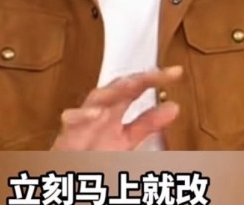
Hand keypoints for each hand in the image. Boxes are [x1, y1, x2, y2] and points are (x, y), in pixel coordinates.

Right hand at [51, 66, 182, 150]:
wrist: (69, 172)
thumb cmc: (94, 152)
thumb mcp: (127, 138)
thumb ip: (148, 123)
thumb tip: (175, 107)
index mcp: (116, 110)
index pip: (137, 88)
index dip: (155, 78)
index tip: (176, 72)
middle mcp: (101, 110)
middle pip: (119, 87)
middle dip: (138, 79)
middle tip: (158, 74)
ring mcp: (84, 121)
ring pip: (97, 97)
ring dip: (113, 91)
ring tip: (132, 85)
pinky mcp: (67, 135)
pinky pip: (71, 120)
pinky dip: (81, 115)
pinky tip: (96, 113)